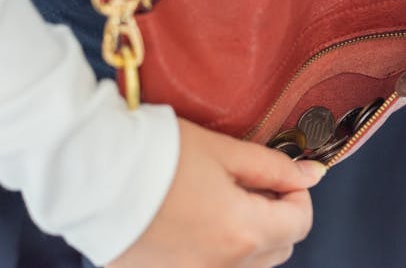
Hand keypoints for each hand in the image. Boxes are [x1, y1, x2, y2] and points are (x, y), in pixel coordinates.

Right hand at [108, 118, 325, 267]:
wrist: (91, 173)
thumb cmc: (158, 155)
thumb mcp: (225, 151)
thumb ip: (274, 168)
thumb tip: (313, 176)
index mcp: (242, 233)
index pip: (301, 224)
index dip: (298, 197)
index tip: (282, 178)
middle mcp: (222, 267)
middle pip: (279, 249)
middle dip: (277, 217)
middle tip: (251, 186)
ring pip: (248, 265)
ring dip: (249, 236)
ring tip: (220, 201)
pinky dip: (216, 250)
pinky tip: (194, 220)